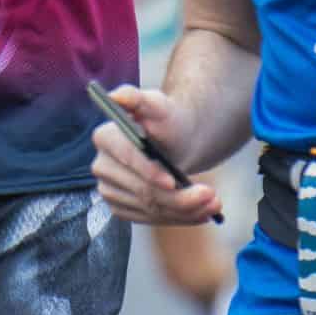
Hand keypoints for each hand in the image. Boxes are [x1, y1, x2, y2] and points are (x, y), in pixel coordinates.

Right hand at [89, 85, 220, 225]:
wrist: (176, 141)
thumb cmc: (167, 119)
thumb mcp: (158, 104)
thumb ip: (137, 97)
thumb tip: (117, 96)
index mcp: (105, 137)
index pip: (126, 158)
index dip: (149, 171)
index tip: (173, 181)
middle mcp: (102, 166)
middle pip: (140, 189)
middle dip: (178, 197)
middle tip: (211, 197)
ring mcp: (109, 190)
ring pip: (150, 208)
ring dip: (184, 210)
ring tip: (213, 204)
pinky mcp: (122, 208)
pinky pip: (150, 219)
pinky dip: (178, 217)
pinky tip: (199, 212)